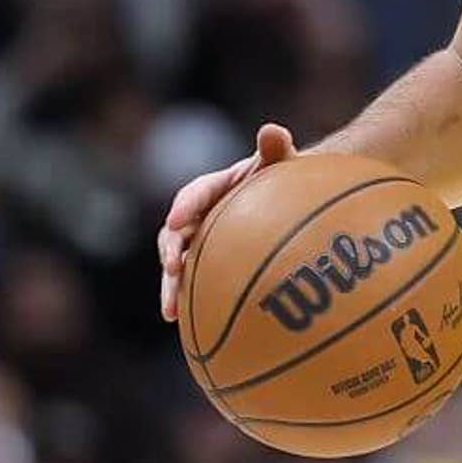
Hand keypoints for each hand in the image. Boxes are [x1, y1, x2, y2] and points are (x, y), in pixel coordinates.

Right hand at [158, 123, 295, 321]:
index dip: (184, 207)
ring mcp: (205, 241)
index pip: (195, 194)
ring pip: (181, 264)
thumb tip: (273, 130)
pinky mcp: (212, 264)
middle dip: (169, 253)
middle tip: (172, 270)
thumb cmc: (287, 177)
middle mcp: (203, 215)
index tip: (176, 221)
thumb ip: (276, 148)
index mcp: (216, 188)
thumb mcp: (283, 161)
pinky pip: (197, 283)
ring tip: (170, 312)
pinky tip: (194, 332)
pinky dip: (192, 303)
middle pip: (176, 235)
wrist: (291, 200)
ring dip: (172, 286)